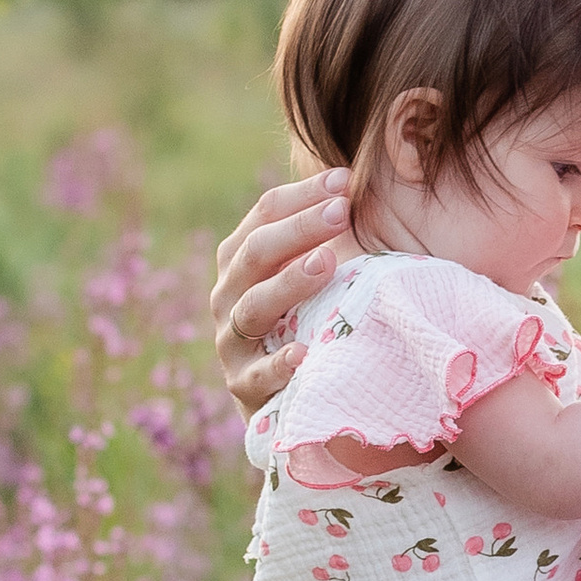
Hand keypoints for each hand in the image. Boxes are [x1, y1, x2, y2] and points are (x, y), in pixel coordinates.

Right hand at [209, 172, 353, 410]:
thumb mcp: (309, 277)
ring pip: (252, 307)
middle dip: (299, 229)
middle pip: (256, 253)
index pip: (263, 215)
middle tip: (342, 213)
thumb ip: (322, 237)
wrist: (281, 400)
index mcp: (241, 261)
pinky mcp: (244, 388)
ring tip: (325, 263)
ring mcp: (232, 343)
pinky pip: (258, 376)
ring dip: (288, 283)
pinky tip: (304, 354)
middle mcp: (227, 296)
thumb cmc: (304, 323)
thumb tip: (353, 184)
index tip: (344, 180)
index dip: (302, 195)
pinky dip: (279, 364)